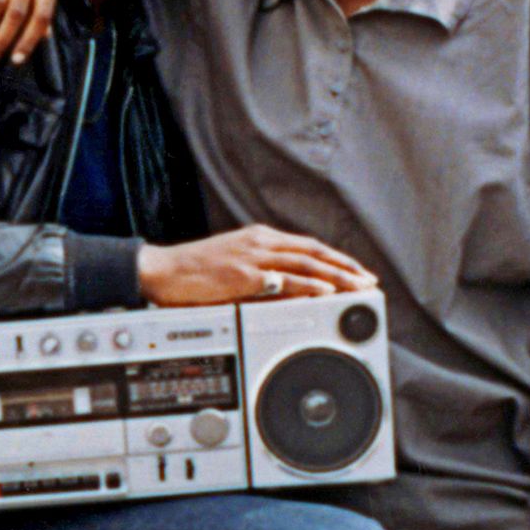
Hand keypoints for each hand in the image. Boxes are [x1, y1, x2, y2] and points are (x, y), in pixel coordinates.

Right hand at [138, 224, 378, 307]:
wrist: (161, 272)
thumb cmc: (191, 275)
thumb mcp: (231, 269)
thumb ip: (259, 275)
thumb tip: (284, 290)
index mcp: (258, 239)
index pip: (306, 246)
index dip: (335, 259)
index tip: (355, 271)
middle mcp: (260, 242)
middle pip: (313, 251)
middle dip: (345, 266)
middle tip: (368, 280)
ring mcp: (252, 256)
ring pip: (305, 262)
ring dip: (336, 275)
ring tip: (358, 287)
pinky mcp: (243, 274)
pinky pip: (283, 279)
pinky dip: (308, 284)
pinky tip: (326, 290)